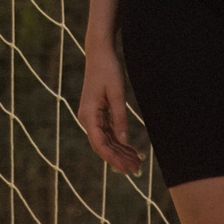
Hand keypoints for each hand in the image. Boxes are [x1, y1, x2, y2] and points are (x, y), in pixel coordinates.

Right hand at [77, 45, 141, 176]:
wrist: (99, 53)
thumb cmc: (108, 70)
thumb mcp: (117, 93)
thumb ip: (120, 117)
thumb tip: (124, 140)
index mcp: (89, 115)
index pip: (100, 144)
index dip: (113, 159)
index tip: (127, 169)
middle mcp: (87, 118)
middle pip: (103, 145)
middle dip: (119, 159)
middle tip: (136, 170)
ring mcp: (91, 117)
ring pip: (106, 140)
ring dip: (120, 152)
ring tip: (136, 163)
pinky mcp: (97, 113)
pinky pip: (107, 132)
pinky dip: (118, 141)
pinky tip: (130, 149)